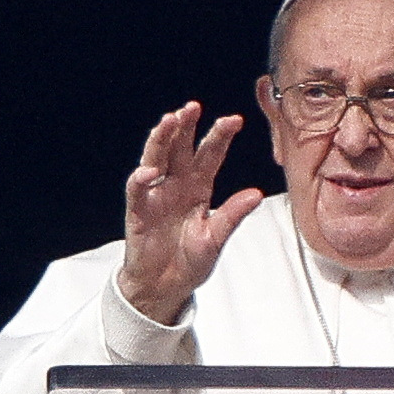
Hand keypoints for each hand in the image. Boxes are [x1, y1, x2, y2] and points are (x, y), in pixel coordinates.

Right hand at [115, 103, 265, 324]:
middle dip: (185, 127)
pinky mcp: (138, 210)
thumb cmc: (190, 260)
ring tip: (169, 121)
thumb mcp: (217, 238)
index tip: (234, 120)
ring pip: (156, 158)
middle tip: (192, 108)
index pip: (210, 155)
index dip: (219, 136)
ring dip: (161, 139)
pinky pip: (137, 190)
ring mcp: (156, 195)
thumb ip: (232, 215)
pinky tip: (150, 171)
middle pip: (180, 148)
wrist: (165, 286)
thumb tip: (256, 194)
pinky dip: (141, 179)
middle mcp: (176, 185)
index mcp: (198, 188)